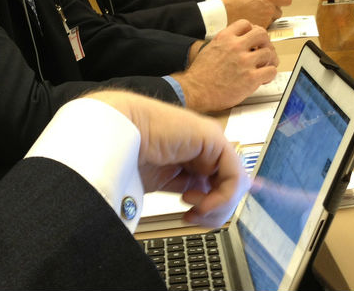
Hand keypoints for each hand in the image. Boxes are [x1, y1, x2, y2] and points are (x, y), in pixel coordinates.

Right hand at [90, 90, 250, 226]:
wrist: (118, 135)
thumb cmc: (130, 155)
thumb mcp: (166, 182)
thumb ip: (190, 190)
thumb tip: (206, 210)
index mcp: (194, 156)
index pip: (223, 181)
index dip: (219, 205)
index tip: (199, 216)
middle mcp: (206, 148)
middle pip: (230, 186)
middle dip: (215, 211)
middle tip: (192, 217)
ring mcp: (211, 142)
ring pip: (235, 184)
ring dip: (216, 207)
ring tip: (193, 210)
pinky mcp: (214, 138)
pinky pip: (234, 176)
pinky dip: (222, 197)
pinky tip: (201, 203)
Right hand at [175, 20, 277, 112]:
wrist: (195, 91)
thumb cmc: (200, 75)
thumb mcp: (210, 49)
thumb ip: (226, 44)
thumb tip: (238, 43)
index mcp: (225, 38)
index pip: (246, 24)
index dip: (252, 31)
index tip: (253, 40)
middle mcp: (235, 46)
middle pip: (262, 34)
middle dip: (265, 42)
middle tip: (263, 51)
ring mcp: (244, 62)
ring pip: (269, 53)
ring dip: (269, 60)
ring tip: (264, 67)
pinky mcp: (250, 78)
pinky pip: (271, 71)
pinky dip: (269, 75)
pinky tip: (263, 79)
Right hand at [220, 0, 292, 27]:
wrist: (226, 12)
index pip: (288, 0)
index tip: (281, 0)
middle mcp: (270, 10)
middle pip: (279, 11)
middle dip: (273, 9)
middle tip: (261, 7)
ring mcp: (266, 20)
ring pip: (273, 19)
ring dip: (267, 17)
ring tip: (255, 13)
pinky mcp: (261, 28)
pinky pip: (266, 26)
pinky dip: (261, 23)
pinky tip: (253, 19)